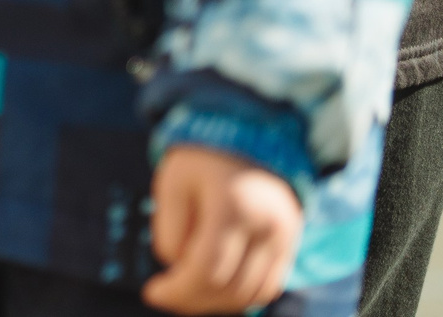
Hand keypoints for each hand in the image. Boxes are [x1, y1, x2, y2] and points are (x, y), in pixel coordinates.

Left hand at [145, 145, 302, 313]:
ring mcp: (284, 239)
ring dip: (214, 302)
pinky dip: (237, 297)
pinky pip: (266, 289)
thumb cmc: (201, 162)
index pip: (207, 268)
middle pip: (228, 287)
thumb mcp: (172, 181)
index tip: (152, 293)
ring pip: (249, 295)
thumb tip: (177, 268)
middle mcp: (267, 226)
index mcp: (234, 205)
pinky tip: (210, 288)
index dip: (177, 290)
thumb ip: (168, 226)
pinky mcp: (290, 246)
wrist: (250, 141)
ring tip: (184, 291)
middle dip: (190, 299)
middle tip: (163, 294)